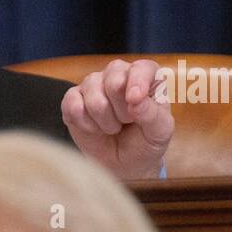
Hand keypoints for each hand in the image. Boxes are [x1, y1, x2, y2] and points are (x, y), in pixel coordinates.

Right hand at [62, 58, 173, 178]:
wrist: (123, 163)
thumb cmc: (145, 141)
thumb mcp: (159, 133)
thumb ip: (152, 114)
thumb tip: (135, 100)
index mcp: (146, 76)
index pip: (142, 69)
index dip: (138, 82)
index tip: (134, 101)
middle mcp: (118, 73)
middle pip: (114, 81)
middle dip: (122, 111)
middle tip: (127, 122)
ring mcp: (94, 84)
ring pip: (93, 97)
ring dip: (105, 122)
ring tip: (113, 127)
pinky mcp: (73, 98)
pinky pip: (74, 107)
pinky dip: (86, 125)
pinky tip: (95, 129)